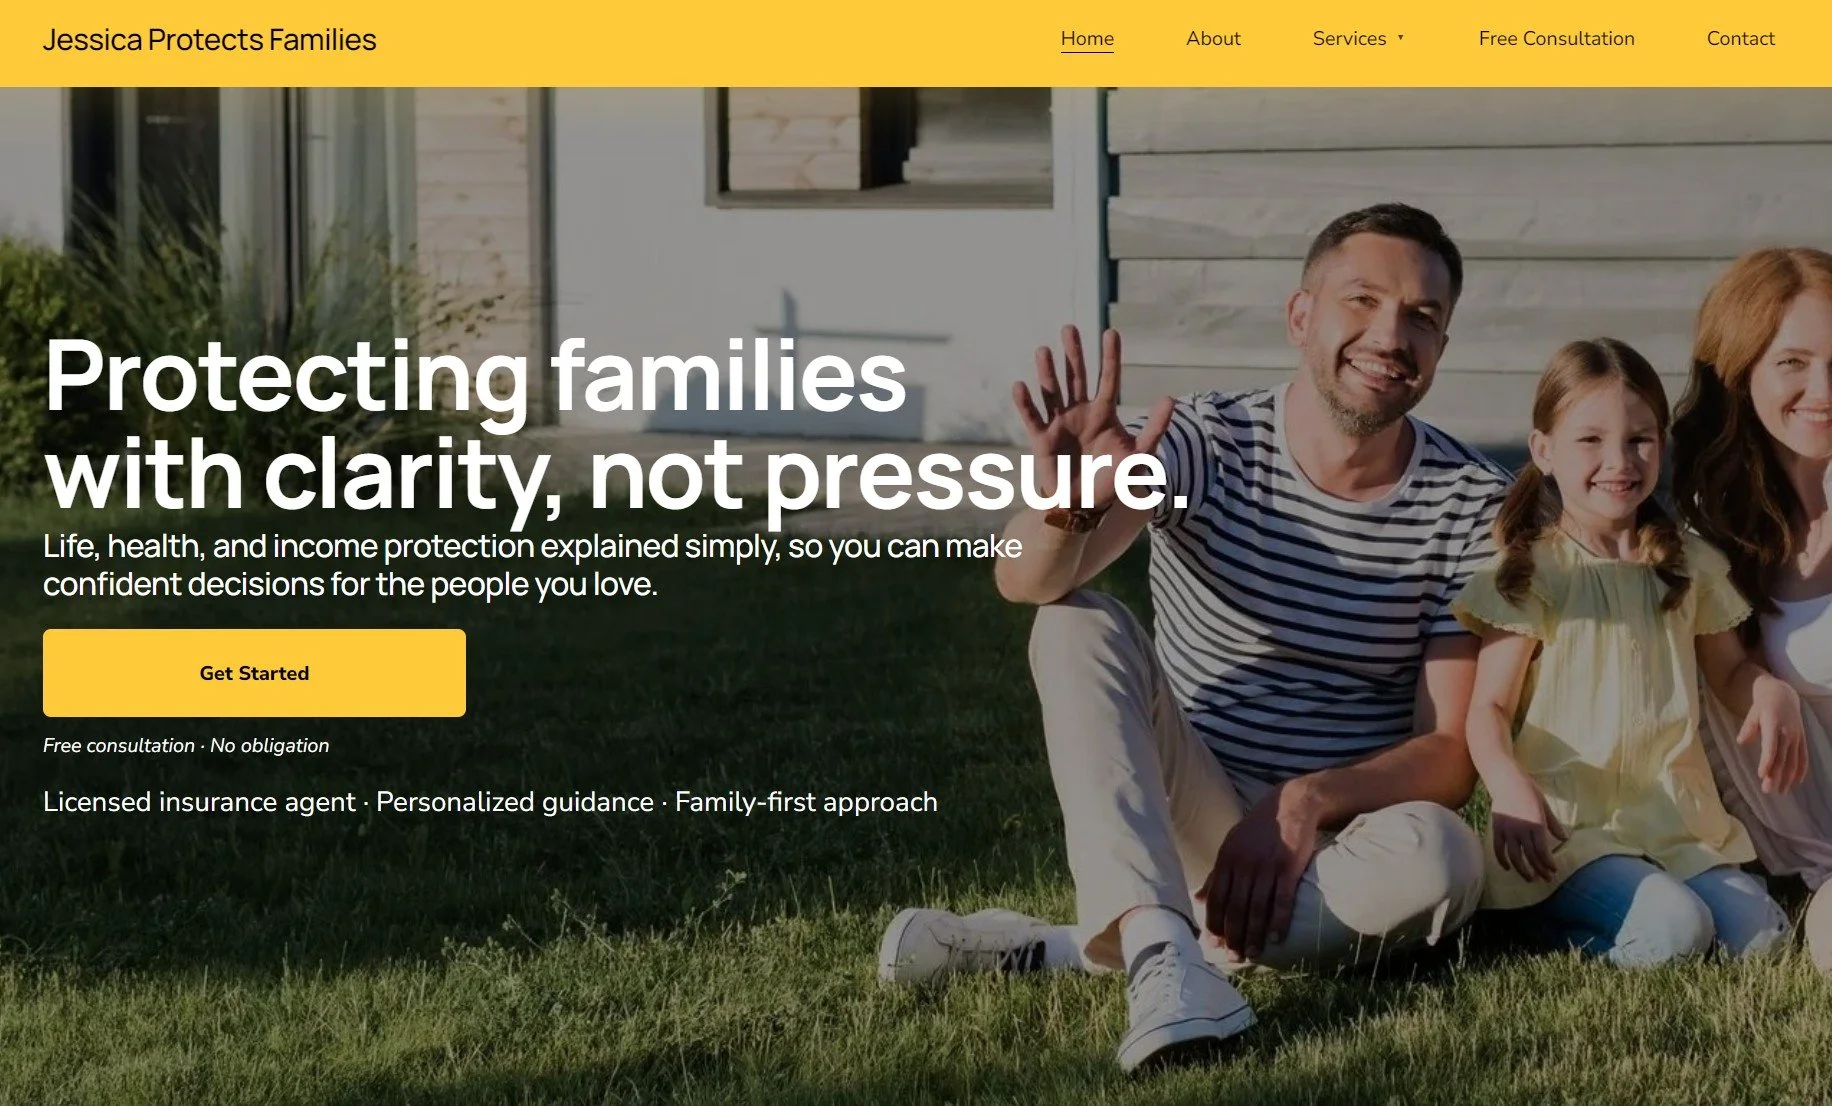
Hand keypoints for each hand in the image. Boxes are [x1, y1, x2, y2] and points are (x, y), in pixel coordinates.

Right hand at [1012, 325, 1175, 511]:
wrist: (1083, 506)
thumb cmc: (1112, 482)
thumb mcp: (1138, 456)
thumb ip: (1154, 429)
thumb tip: (1169, 398)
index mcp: (1103, 413)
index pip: (1108, 379)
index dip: (1110, 357)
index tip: (1111, 332)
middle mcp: (1080, 412)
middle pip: (1077, 377)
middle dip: (1074, 353)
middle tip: (1069, 328)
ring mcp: (1059, 423)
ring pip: (1053, 391)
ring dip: (1048, 372)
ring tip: (1044, 350)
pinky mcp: (1041, 438)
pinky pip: (1032, 417)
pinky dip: (1025, 403)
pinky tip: (1020, 385)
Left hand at [1196, 786, 1319, 960]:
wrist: (1291, 805)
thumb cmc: (1258, 831)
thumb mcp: (1232, 847)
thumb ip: (1216, 875)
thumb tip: (1198, 899)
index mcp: (1226, 859)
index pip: (1216, 899)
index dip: (1214, 924)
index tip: (1214, 946)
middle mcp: (1243, 864)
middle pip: (1235, 907)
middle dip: (1232, 935)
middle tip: (1234, 957)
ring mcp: (1266, 865)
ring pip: (1256, 907)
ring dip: (1253, 934)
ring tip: (1252, 954)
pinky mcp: (1288, 866)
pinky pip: (1282, 899)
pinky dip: (1278, 921)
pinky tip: (1276, 938)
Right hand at [1486, 764, 1566, 881]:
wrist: (1506, 779)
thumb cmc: (1528, 790)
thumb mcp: (1545, 805)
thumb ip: (1553, 824)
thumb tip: (1564, 838)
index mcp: (1536, 824)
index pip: (1542, 851)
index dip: (1548, 864)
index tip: (1553, 871)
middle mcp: (1521, 829)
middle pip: (1530, 856)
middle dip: (1539, 870)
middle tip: (1546, 879)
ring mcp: (1507, 830)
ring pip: (1514, 856)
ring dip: (1522, 870)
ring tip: (1530, 878)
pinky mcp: (1497, 828)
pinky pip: (1498, 848)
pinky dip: (1502, 860)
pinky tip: (1508, 868)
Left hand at [1738, 676, 1808, 793]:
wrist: (1783, 693)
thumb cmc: (1763, 704)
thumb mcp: (1752, 712)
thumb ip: (1748, 727)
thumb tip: (1741, 742)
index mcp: (1773, 724)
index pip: (1771, 745)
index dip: (1767, 761)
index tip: (1761, 774)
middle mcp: (1788, 731)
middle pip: (1782, 756)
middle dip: (1775, 775)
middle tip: (1768, 790)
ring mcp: (1797, 735)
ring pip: (1793, 759)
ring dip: (1787, 776)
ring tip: (1780, 790)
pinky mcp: (1802, 738)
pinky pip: (1803, 756)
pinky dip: (1801, 769)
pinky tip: (1796, 781)